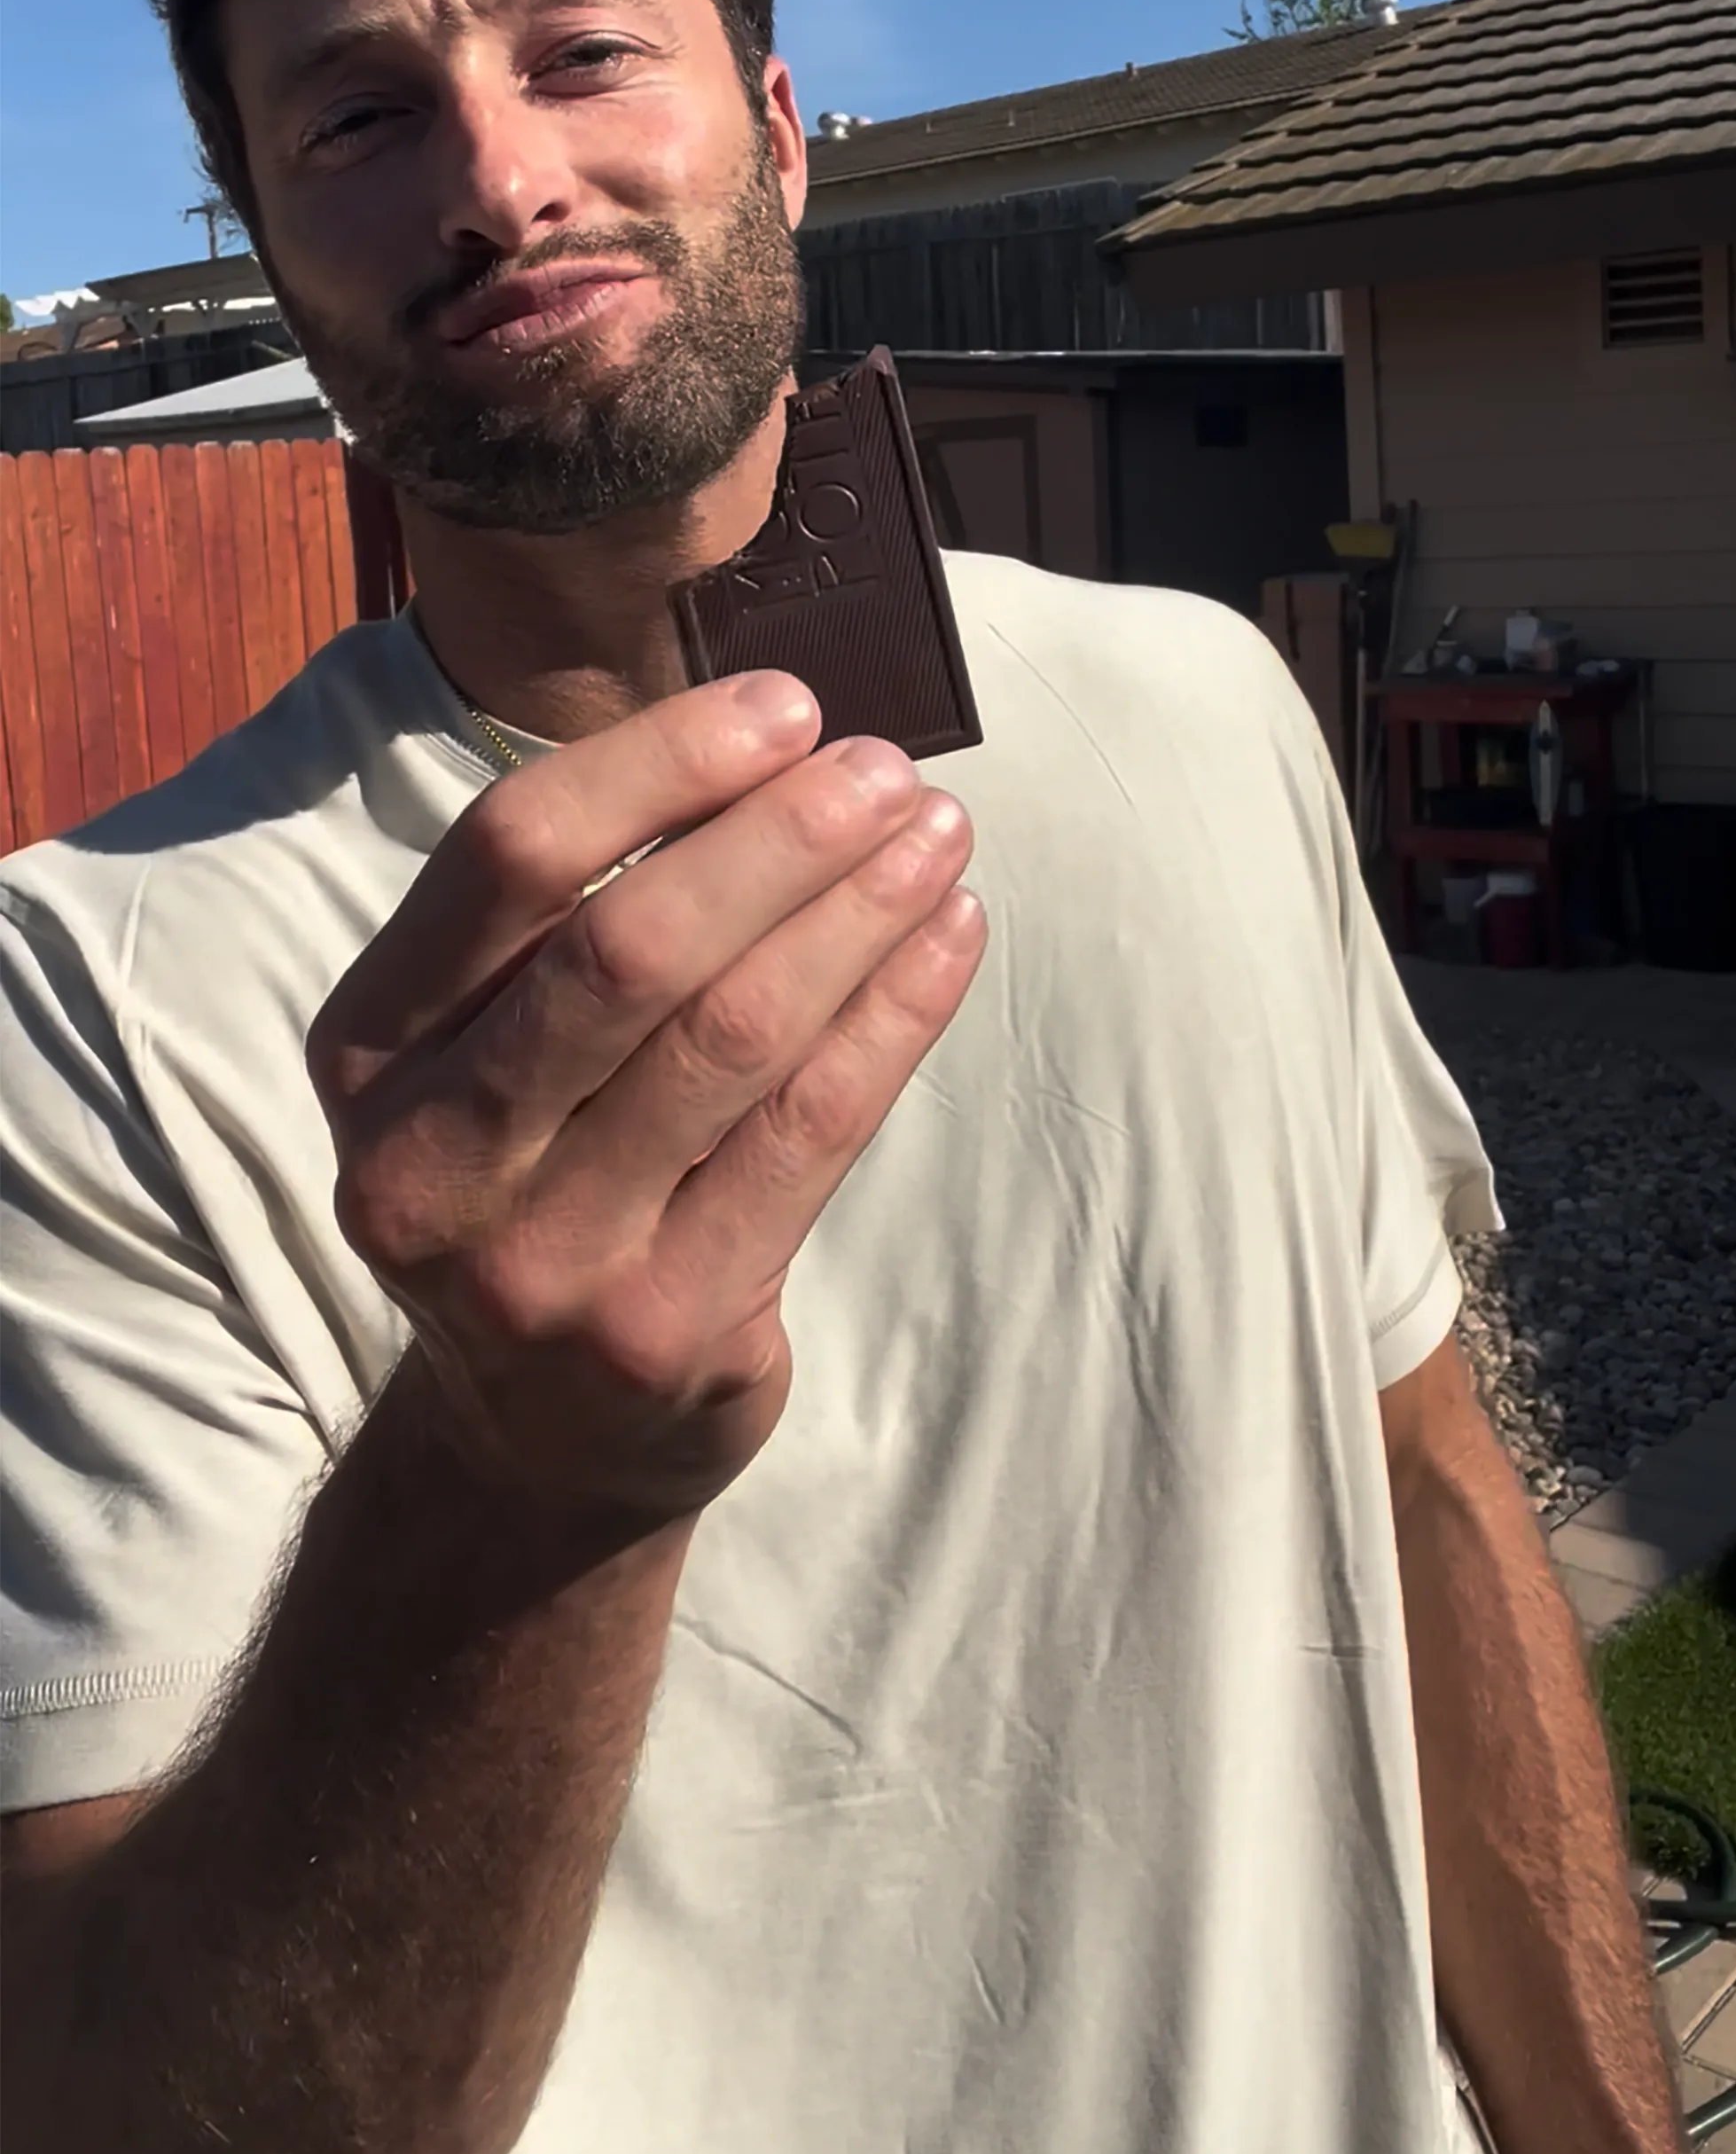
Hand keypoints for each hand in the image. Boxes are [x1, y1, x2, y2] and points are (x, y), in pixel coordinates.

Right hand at [307, 674, 983, 1519]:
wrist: (538, 1444)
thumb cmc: (540, 1183)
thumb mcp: (490, 1057)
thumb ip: (576, 920)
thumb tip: (771, 744)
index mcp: (367, 1053)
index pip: (508, 857)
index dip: (659, 764)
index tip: (786, 709)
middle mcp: (428, 1160)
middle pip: (626, 946)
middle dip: (780, 837)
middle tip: (889, 771)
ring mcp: (541, 1260)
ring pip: (733, 1036)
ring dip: (858, 915)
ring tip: (937, 839)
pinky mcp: (664, 1326)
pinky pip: (810, 1134)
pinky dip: (895, 1017)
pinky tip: (949, 942)